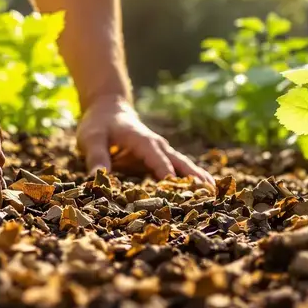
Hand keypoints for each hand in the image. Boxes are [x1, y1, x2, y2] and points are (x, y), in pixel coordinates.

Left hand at [76, 97, 213, 187]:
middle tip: (211, 195)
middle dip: (195, 178)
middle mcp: (158, 147)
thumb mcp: (91, 139)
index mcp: (143, 141)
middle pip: (181, 163)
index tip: (177, 188)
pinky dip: (192, 182)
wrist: (109, 110)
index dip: (167, 172)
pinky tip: (203, 195)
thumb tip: (97, 180)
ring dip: (199, 181)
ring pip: (185, 167)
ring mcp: (162, 153)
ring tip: (216, 197)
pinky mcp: (162, 160)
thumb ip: (96, 158)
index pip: (158, 159)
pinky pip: (180, 171)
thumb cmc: (99, 125)